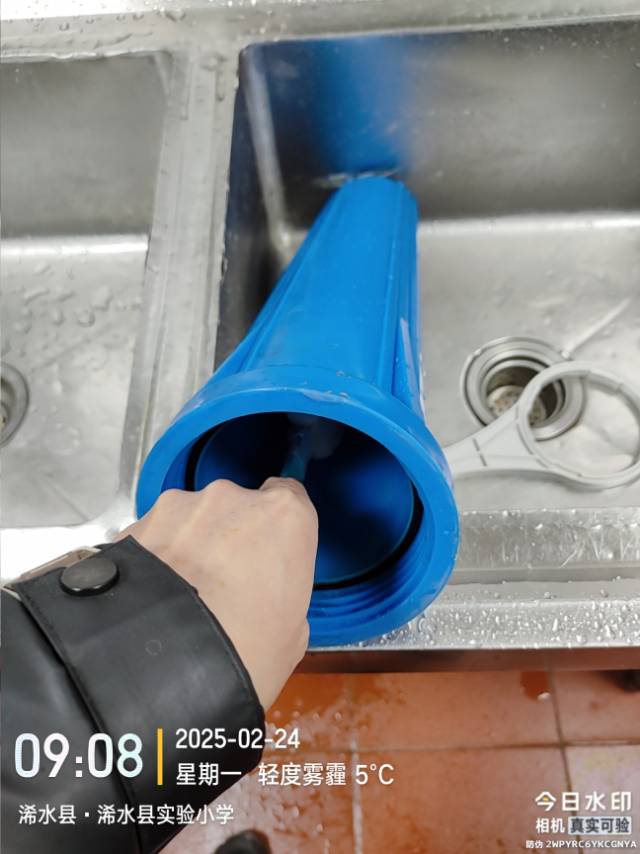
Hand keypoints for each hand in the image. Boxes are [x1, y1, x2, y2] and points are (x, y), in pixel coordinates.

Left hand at [116, 478, 317, 708]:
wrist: (167, 667)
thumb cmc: (245, 651)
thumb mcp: (293, 632)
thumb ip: (283, 591)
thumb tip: (263, 597)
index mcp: (284, 515)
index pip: (290, 496)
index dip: (278, 528)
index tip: (271, 554)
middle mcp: (233, 497)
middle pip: (238, 507)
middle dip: (232, 538)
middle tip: (225, 586)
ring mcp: (180, 507)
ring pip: (192, 519)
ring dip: (191, 546)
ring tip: (182, 595)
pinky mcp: (136, 523)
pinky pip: (156, 535)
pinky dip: (157, 557)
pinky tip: (155, 597)